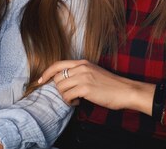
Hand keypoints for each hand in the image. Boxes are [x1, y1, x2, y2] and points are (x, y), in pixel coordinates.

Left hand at [38, 59, 155, 112]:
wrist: (125, 90)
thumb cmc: (110, 84)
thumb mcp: (93, 72)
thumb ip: (79, 72)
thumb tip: (64, 80)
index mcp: (82, 62)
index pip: (57, 64)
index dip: (46, 73)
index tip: (40, 80)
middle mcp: (81, 67)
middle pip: (57, 78)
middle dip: (60, 89)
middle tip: (69, 95)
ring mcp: (83, 77)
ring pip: (61, 88)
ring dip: (65, 96)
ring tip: (75, 99)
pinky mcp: (85, 88)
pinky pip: (67, 96)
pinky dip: (70, 102)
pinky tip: (78, 102)